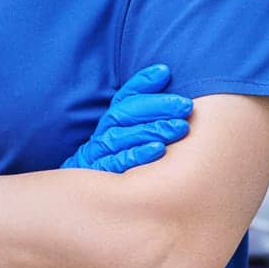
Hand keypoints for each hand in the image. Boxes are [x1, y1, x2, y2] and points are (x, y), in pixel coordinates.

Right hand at [61, 64, 190, 173]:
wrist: (83, 196)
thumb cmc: (115, 161)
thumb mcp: (126, 135)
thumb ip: (141, 109)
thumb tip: (163, 73)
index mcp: (110, 122)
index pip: (126, 97)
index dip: (143, 83)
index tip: (164, 72)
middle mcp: (103, 133)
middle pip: (126, 114)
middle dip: (157, 107)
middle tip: (184, 105)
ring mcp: (100, 154)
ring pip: (125, 137)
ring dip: (153, 129)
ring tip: (180, 126)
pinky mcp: (102, 174)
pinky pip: (120, 162)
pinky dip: (138, 155)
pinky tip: (158, 150)